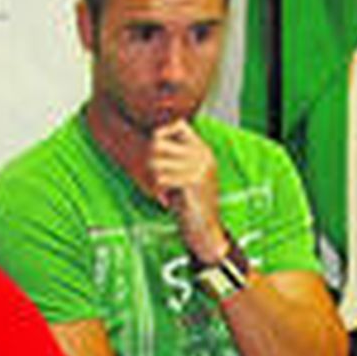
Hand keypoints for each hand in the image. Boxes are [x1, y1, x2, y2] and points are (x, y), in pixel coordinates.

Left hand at [149, 121, 225, 260]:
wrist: (206, 231)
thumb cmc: (192, 205)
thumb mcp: (187, 176)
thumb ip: (175, 158)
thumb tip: (151, 140)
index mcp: (203, 150)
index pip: (177, 124)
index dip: (160, 131)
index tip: (154, 150)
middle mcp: (202, 154)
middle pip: (159, 142)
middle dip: (150, 161)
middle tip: (156, 180)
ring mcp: (199, 166)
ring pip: (156, 161)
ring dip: (152, 179)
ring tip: (161, 191)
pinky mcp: (193, 181)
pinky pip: (161, 177)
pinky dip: (158, 190)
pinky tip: (165, 200)